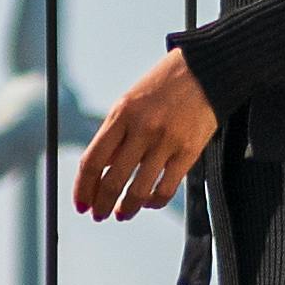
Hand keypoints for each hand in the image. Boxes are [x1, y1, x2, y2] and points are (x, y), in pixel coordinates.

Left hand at [74, 50, 216, 224]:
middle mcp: (142, 128)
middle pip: (112, 181)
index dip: (83, 188)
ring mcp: (166, 141)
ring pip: (138, 191)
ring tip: (122, 213)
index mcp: (121, 113)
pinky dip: (153, 202)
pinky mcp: (189, 152)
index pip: (93, 160)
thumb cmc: (162, 86)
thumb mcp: (130, 102)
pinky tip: (148, 202)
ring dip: (126, 209)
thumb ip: (114, 136)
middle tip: (99, 214)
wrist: (204, 70)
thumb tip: (100, 171)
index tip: (81, 204)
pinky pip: (165, 189)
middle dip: (101, 205)